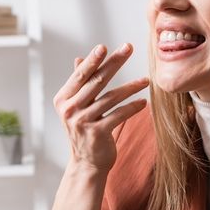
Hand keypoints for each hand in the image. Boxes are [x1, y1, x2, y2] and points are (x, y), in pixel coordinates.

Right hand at [53, 43, 148, 173]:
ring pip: (111, 98)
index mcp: (63, 99)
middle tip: (128, 47)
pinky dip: (132, 107)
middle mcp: (70, 109)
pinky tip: (143, 102)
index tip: (105, 46)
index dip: (93, 60)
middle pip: (97, 81)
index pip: (81, 75)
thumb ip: (79, 84)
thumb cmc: (84, 130)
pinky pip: (119, 115)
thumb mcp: (77, 107)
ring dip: (131, 87)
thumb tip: (80, 59)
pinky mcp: (97, 133)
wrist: (86, 163)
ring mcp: (82, 121)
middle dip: (114, 62)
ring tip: (146, 80)